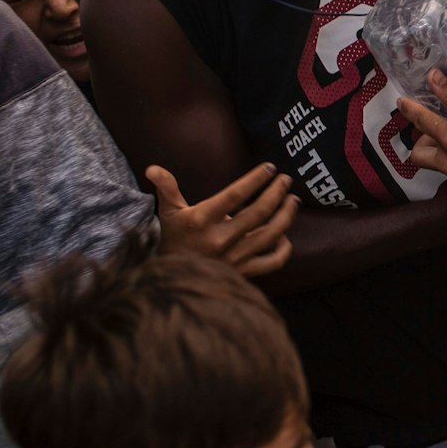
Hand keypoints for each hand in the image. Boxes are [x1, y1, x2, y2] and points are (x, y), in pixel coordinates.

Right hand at [149, 163, 297, 275]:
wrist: (172, 280)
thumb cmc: (172, 240)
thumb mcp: (167, 213)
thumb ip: (166, 188)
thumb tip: (152, 168)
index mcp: (202, 220)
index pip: (235, 195)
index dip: (255, 180)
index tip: (270, 167)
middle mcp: (221, 239)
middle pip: (258, 213)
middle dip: (276, 193)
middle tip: (286, 179)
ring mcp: (234, 257)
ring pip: (269, 235)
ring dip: (286, 216)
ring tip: (294, 200)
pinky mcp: (243, 272)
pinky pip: (271, 262)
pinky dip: (283, 250)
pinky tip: (285, 236)